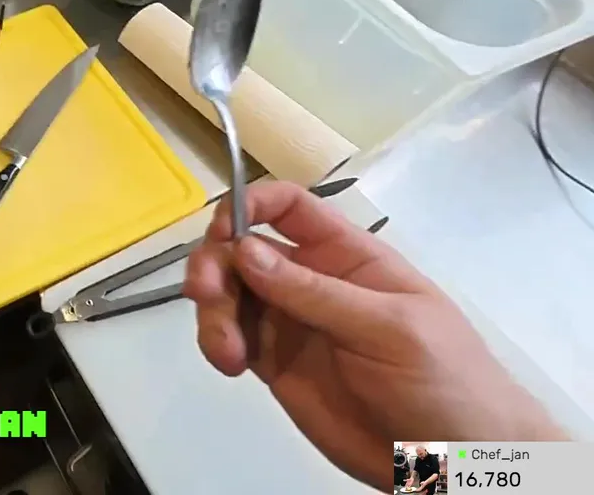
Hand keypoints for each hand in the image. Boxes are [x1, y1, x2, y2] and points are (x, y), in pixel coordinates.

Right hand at [183, 181, 566, 489]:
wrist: (456, 458)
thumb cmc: (444, 378)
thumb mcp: (388, 327)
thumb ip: (315, 292)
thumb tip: (244, 250)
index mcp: (347, 255)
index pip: (289, 208)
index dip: (250, 204)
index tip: (223, 230)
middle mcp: (311, 280)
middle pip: (243, 249)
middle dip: (216, 263)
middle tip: (206, 294)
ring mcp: (291, 322)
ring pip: (229, 294)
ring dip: (212, 311)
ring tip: (226, 353)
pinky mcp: (275, 364)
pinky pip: (230, 338)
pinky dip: (216, 343)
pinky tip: (229, 364)